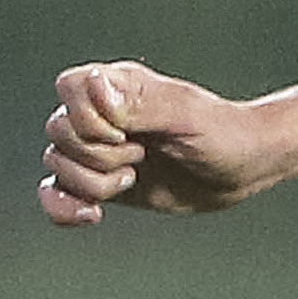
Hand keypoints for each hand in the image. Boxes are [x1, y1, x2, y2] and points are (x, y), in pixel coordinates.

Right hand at [38, 60, 272, 224]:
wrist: (241, 170)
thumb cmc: (221, 133)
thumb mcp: (186, 115)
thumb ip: (140, 103)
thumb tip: (92, 84)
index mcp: (117, 86)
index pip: (68, 88)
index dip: (89, 118)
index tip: (127, 134)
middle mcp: (99, 115)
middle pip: (59, 133)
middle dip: (99, 155)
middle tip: (143, 156)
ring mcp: (97, 149)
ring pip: (57, 165)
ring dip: (94, 183)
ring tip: (134, 177)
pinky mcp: (100, 182)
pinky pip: (56, 194)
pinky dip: (63, 208)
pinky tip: (92, 215)